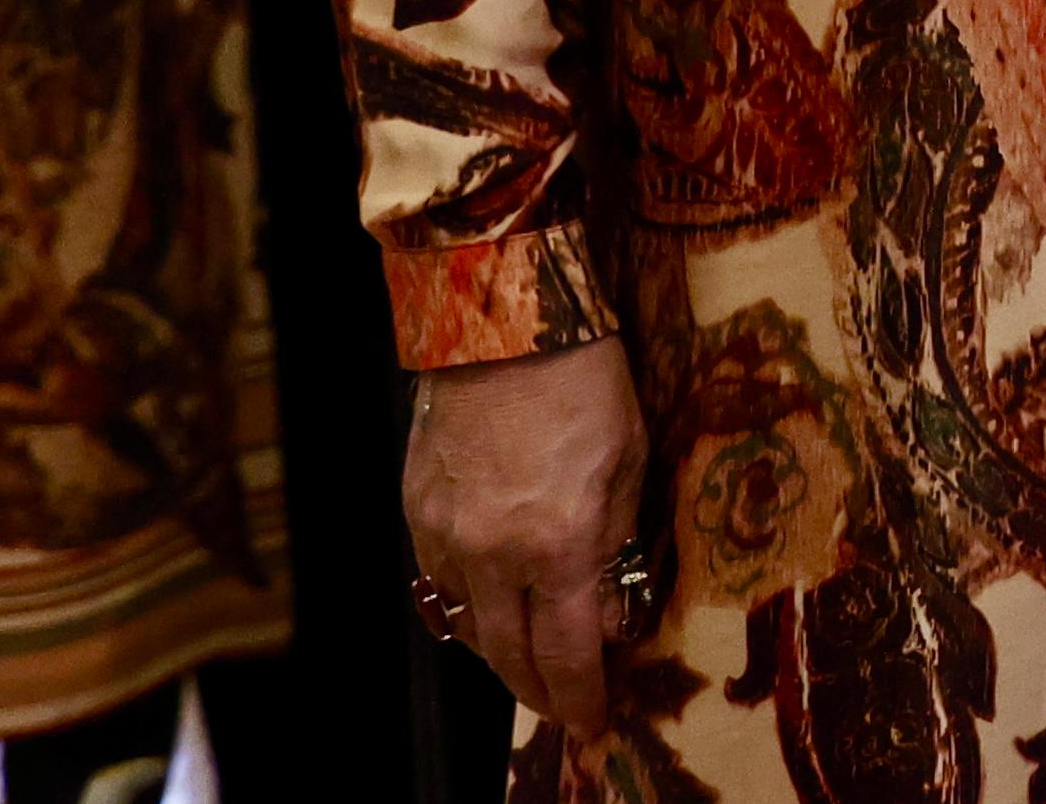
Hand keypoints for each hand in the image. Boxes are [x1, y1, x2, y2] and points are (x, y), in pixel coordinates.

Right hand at [405, 339, 646, 741]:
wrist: (504, 324)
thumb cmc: (585, 384)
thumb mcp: (629, 463)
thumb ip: (615, 544)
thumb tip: (609, 612)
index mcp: (559, 543)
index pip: (568, 651)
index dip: (581, 695)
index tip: (594, 721)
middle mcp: (494, 553)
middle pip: (510, 655)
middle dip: (539, 690)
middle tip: (562, 705)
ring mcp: (446, 536)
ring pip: (468, 626)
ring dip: (500, 654)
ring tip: (530, 663)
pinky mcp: (416, 512)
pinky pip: (439, 585)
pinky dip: (468, 607)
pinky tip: (491, 607)